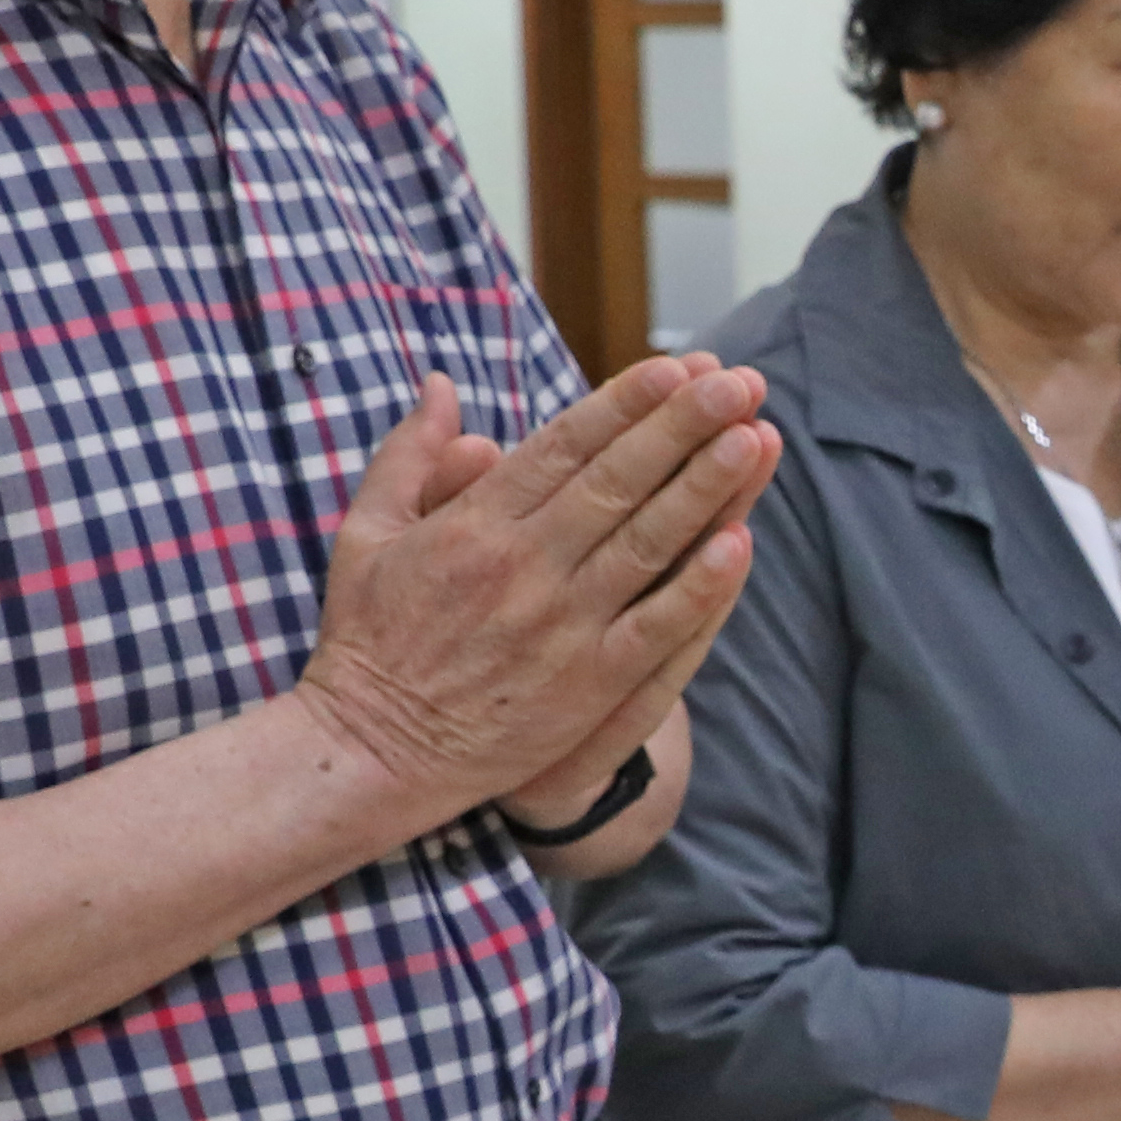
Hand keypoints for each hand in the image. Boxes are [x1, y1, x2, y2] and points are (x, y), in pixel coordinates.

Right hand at [294, 361, 777, 836]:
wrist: (371, 754)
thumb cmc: (368, 640)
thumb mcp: (367, 533)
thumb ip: (409, 455)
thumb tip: (440, 383)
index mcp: (474, 523)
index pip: (564, 446)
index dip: (625, 403)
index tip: (675, 366)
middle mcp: (523, 566)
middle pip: (618, 480)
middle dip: (682, 426)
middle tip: (739, 382)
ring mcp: (560, 626)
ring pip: (647, 543)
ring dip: (705, 488)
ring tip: (754, 438)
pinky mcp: (586, 685)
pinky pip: (655, 627)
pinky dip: (698, 587)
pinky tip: (739, 544)